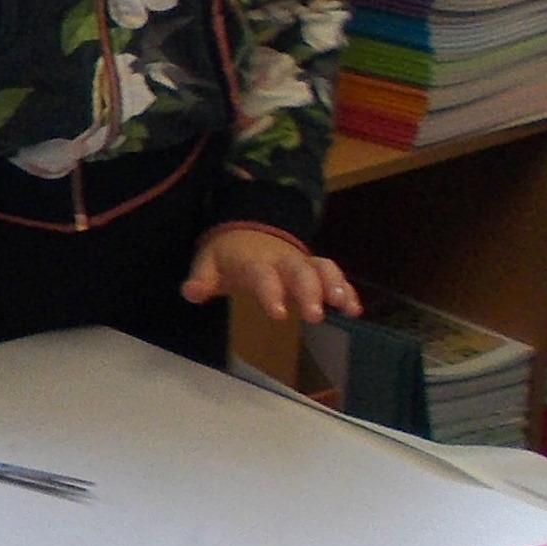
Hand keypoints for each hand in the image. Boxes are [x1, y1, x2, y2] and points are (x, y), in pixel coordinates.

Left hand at [183, 222, 361, 325]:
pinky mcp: (314, 269)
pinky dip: (346, 289)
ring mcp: (301, 262)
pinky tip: (355, 309)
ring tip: (344, 306)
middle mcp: (282, 260)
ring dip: (335, 286)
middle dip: (310, 291)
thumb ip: (201, 279)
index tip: (280, 314)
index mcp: (254, 261)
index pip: (263, 276)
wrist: (247, 230)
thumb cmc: (228, 256)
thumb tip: (191, 292)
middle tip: (316, 316)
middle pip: (300, 272)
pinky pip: (334, 275)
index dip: (272, 293)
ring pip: (322, 269)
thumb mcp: (208, 264)